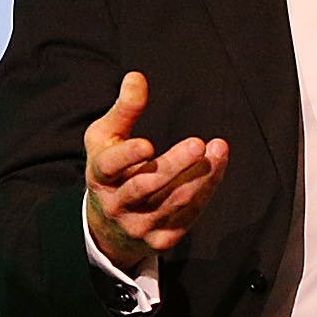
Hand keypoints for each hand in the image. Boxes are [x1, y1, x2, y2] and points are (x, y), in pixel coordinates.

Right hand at [82, 71, 228, 268]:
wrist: (109, 227)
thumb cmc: (111, 170)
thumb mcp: (106, 139)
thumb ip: (124, 110)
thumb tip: (137, 77)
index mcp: (99, 176)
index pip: (109, 167)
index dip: (127, 157)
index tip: (148, 144)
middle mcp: (116, 204)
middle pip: (147, 185)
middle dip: (175, 165)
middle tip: (199, 144)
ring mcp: (139, 225)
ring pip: (175, 201)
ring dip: (199, 175)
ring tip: (217, 150)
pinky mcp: (162, 239)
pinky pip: (190, 214)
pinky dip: (206, 189)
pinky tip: (217, 167)